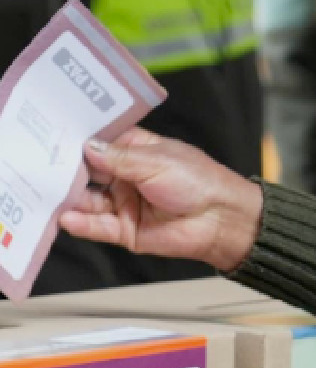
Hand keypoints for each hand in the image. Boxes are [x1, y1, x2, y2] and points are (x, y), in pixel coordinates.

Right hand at [59, 128, 263, 272]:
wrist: (222, 219)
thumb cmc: (199, 181)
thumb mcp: (157, 161)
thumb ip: (119, 158)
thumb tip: (86, 146)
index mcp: (137, 151)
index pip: (100, 143)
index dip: (78, 141)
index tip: (54, 137)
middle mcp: (126, 176)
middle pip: (88, 172)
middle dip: (67, 170)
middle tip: (42, 167)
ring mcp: (124, 203)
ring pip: (88, 201)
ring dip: (70, 198)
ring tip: (50, 193)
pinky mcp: (125, 230)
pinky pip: (97, 227)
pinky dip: (82, 223)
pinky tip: (68, 217)